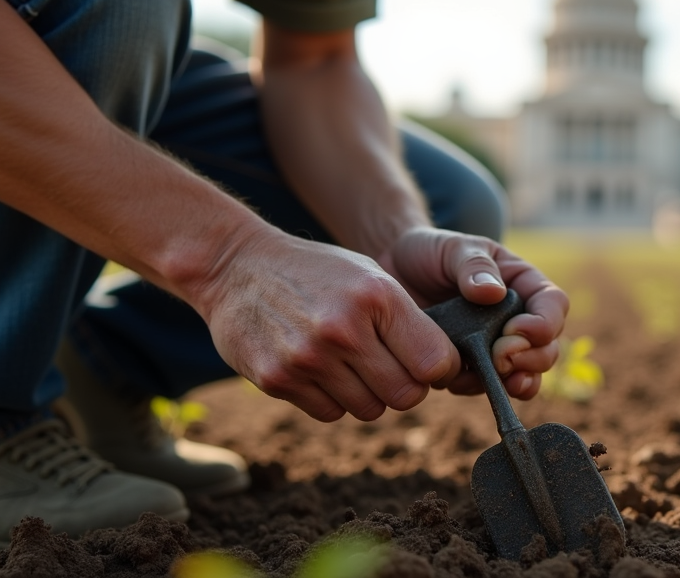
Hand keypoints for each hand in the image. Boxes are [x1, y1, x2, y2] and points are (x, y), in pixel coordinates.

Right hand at [199, 228, 459, 421]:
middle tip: (389, 365)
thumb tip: (443, 371)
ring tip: (350, 361)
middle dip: (405, 386)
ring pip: (370, 410)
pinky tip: (319, 367)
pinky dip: (333, 398)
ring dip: (368, 393)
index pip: (435, 363)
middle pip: (406, 396)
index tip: (429, 363)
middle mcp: (343, 329)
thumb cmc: (318, 272)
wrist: (236, 266)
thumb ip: (407, 321)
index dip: (439, 369)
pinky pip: (330, 413)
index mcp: (377, 296)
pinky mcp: (277, 380)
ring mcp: (308, 358)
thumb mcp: (371, 277)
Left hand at [376, 226, 567, 399]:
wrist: (393, 275)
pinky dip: (477, 387)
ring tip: (496, 376)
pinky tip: (456, 379)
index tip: (518, 330)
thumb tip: (493, 293)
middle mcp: (516, 319)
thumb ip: (474, 265)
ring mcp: (494, 347)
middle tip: (503, 357)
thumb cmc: (430, 253)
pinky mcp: (470, 367)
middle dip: (532, 358)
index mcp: (523, 284)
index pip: (553, 304)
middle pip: (546, 347)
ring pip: (522, 373)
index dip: (545, 322)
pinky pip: (484, 386)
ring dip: (514, 380)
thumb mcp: (452, 248)